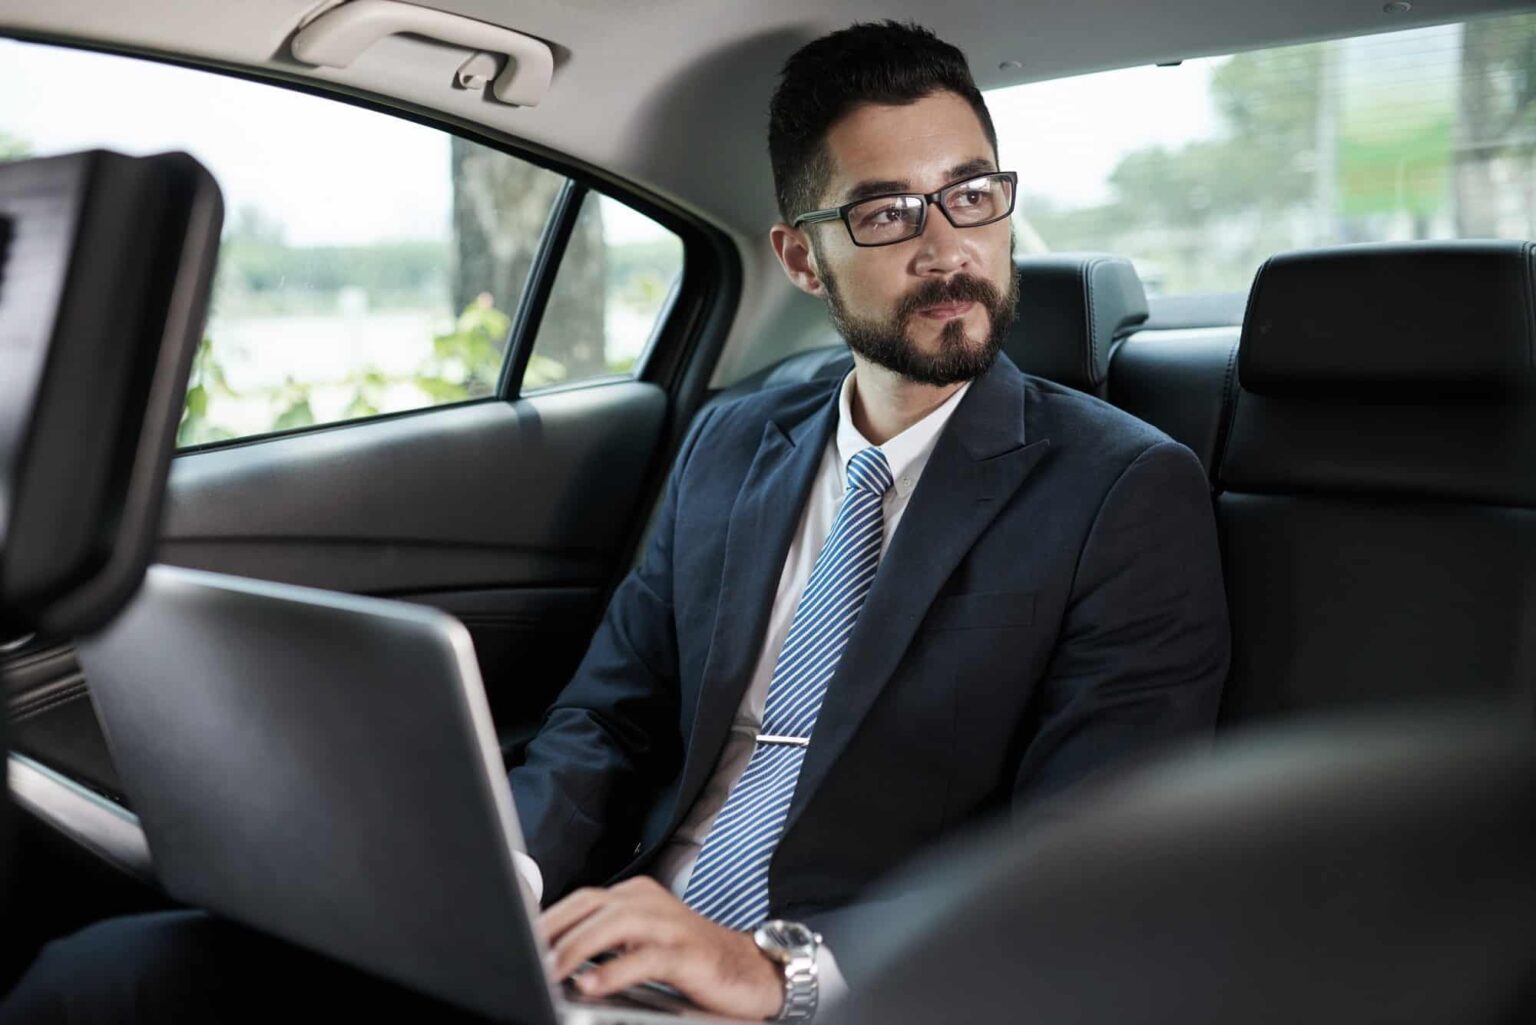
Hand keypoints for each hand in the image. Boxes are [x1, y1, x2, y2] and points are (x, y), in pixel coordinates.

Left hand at [539, 876, 783, 1019]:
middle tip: (528, 954)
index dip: (549, 918)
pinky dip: (613, 970)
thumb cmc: (694, 961)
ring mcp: (670, 925)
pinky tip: (591, 983)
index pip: (581, 899)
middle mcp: (651, 903)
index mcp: (637, 896)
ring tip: (552, 969)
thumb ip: (607, 943)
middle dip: (555, 930)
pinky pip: (644, 958)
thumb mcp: (644, 944)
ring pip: (614, 924)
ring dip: (577, 947)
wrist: (753, 971)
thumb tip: (556, 957)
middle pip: (591, 905)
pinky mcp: (688, 953)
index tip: (522, 938)